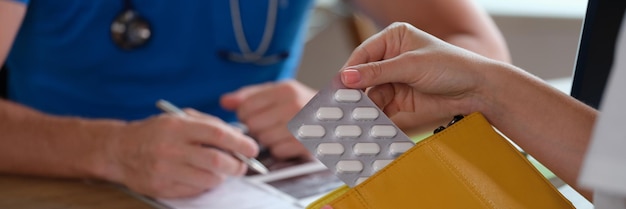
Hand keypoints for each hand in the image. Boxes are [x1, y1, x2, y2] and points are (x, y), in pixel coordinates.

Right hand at [104, 109, 258, 197]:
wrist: (120, 150)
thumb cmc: (156, 133)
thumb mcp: (179, 119)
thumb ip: (208, 125)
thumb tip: (238, 137)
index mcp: (178, 127)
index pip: (218, 134)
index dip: (240, 143)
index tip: (253, 148)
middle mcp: (171, 148)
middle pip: (217, 161)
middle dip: (236, 165)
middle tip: (242, 165)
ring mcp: (165, 170)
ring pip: (209, 179)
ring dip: (222, 177)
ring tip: (220, 171)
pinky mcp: (162, 188)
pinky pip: (195, 190)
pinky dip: (205, 184)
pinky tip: (201, 176)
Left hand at [221, 80, 314, 159]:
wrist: (335, 117)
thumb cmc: (301, 104)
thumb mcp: (276, 92)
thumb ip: (248, 96)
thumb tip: (224, 102)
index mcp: (286, 89)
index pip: (245, 108)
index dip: (246, 114)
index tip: (256, 114)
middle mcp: (295, 105)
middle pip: (253, 125)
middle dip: (258, 127)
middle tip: (271, 124)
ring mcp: (302, 125)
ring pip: (264, 140)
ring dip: (268, 139)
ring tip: (282, 131)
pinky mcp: (306, 144)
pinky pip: (278, 151)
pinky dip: (280, 149)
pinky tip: (289, 141)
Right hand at [340, 22, 502, 122]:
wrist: (477, 91)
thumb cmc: (451, 66)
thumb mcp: (410, 66)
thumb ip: (377, 73)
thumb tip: (346, 77)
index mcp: (394, 38)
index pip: (363, 54)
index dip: (350, 71)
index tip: (338, 87)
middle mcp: (392, 57)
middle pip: (364, 75)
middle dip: (355, 91)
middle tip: (341, 105)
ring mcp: (396, 78)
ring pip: (371, 94)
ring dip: (364, 107)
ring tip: (354, 118)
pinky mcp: (401, 98)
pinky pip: (381, 107)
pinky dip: (375, 116)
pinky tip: (369, 123)